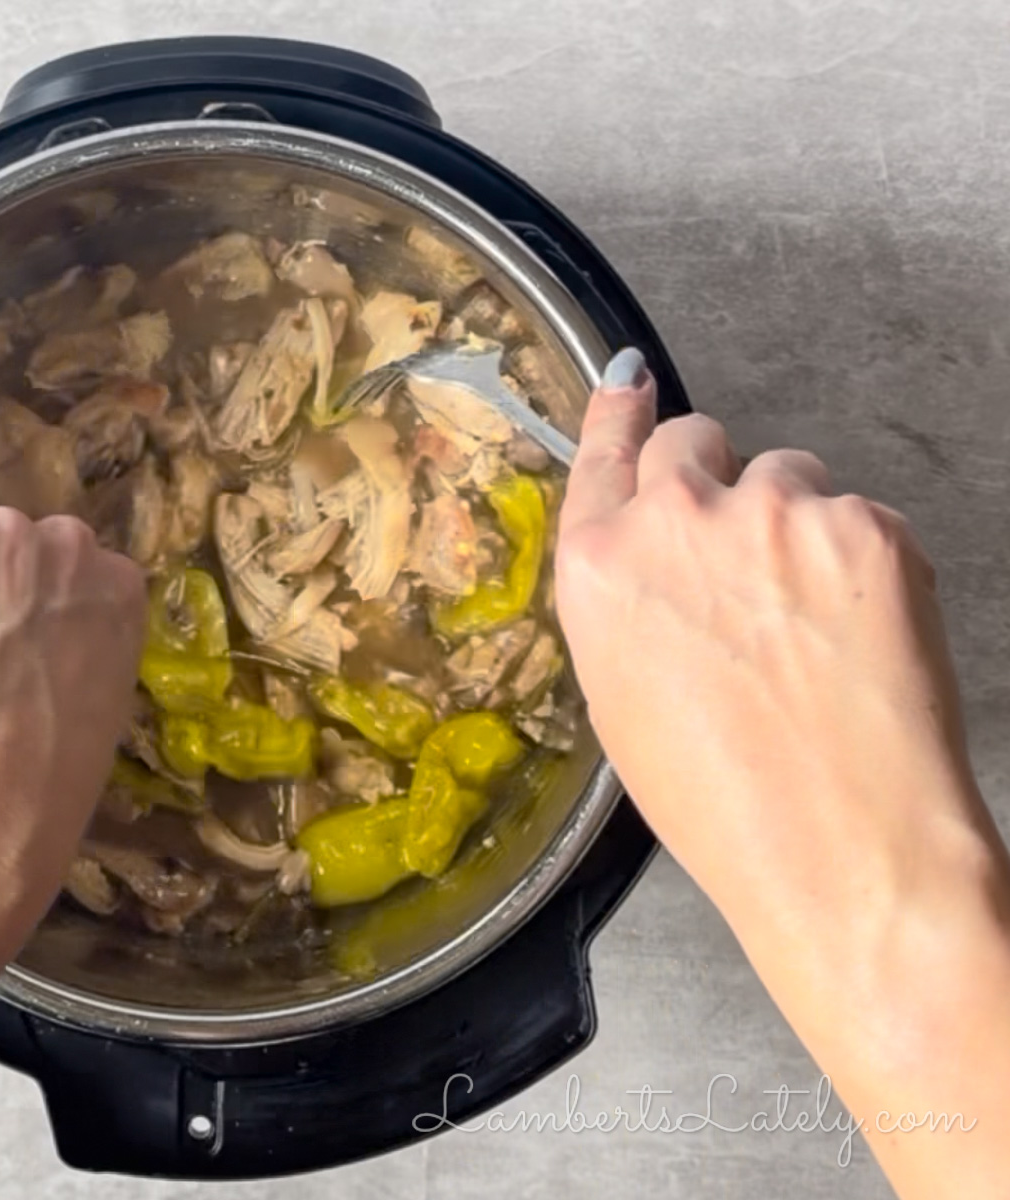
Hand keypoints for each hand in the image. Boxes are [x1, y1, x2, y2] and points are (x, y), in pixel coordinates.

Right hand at [554, 349, 1009, 1198]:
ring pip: (785, 478)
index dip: (621, 413)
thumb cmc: (719, 802)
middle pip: (694, 440)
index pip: (605, 451)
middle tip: (740, 549)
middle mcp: (676, 520)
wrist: (843, 848)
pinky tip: (857, 637)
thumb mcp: (621, 698)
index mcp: (598, 568)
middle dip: (713, 479)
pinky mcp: (866, 526)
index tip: (630, 383)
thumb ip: (624, 599)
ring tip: (808, 624)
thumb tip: (653, 554)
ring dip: (790, 525)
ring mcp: (775, 513)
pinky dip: (858, 561)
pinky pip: (855, 515)